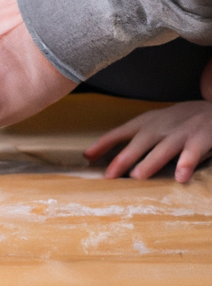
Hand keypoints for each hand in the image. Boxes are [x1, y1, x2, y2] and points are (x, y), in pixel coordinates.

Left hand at [84, 101, 211, 181]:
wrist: (211, 108)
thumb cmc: (175, 121)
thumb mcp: (149, 123)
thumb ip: (124, 138)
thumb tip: (91, 156)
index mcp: (144, 124)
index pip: (119, 133)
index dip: (103, 144)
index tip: (87, 157)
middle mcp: (159, 128)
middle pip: (139, 143)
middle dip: (123, 159)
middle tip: (109, 176)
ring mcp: (180, 134)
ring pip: (163, 149)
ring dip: (150, 162)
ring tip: (138, 176)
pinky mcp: (200, 139)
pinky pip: (192, 153)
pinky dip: (186, 164)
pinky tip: (180, 176)